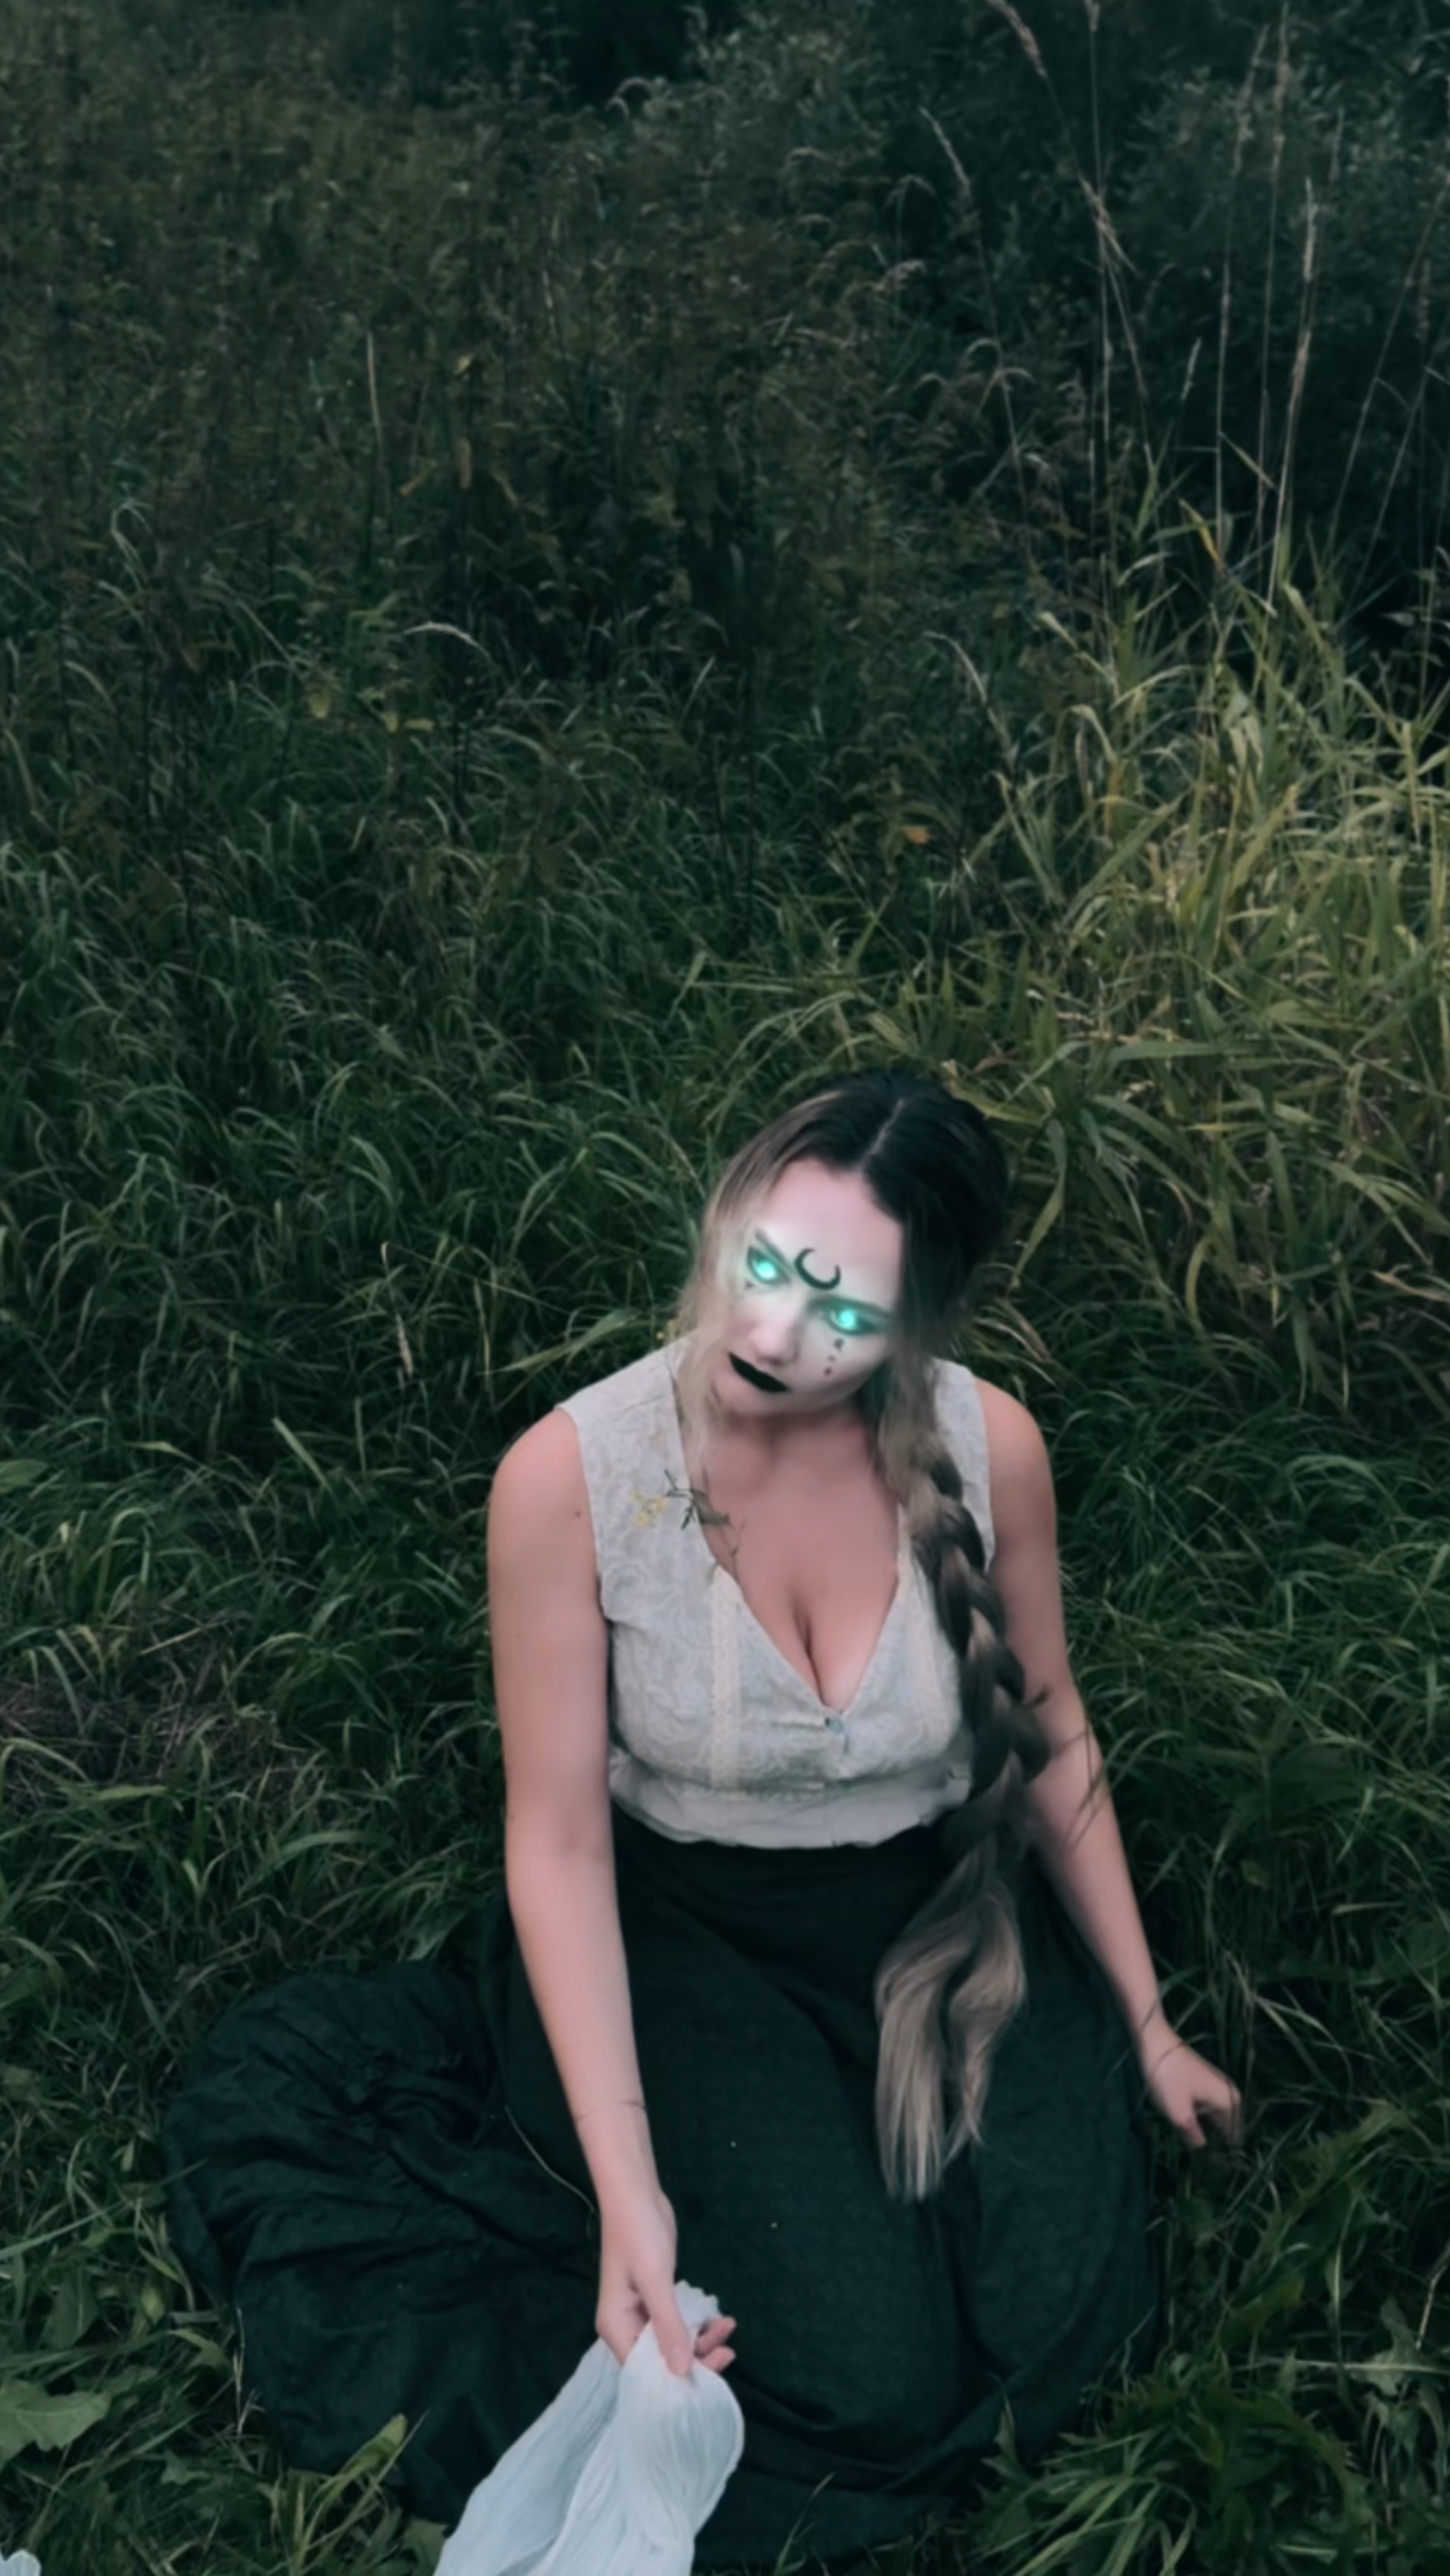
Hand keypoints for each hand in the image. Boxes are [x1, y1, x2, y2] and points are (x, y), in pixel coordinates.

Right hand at [597, 2186, 737, 2379]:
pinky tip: (719, 2318)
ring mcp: (642, 2312)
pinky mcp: (656, 2298)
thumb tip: (681, 2372)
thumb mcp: (655, 2281)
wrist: (636, 2193)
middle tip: (730, 2348)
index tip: (714, 2368)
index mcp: (617, 2329)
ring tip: (728, 2325)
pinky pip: (678, 2323)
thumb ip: (668, 2326)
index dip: (679, 2377)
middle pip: (662, 2359)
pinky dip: (698, 2324)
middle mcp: (627, 2327)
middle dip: (697, 2357)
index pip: (647, 2372)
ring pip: (674, 2342)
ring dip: (702, 2339)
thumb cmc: (639, 2236)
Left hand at [1137, 2017, 1242, 2147]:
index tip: (1210, 2167)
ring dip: (1205, 2131)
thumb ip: (1195, 2138)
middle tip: (1197, 2159)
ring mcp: (1217, 2087)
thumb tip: (1204, 2153)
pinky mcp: (1204, 2083)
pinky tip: (1186, 2127)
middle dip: (1214, 2143)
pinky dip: (1199, 2119)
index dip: (1224, 2154)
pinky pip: (1207, 2109)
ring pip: (1215, 2119)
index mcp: (1231, 2103)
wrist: (1155, 2042)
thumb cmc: (1169, 2079)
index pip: (1236, 2138)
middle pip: (1227, 2128)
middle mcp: (1230, 2094)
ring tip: (1191, 2146)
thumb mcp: (1180, 2116)